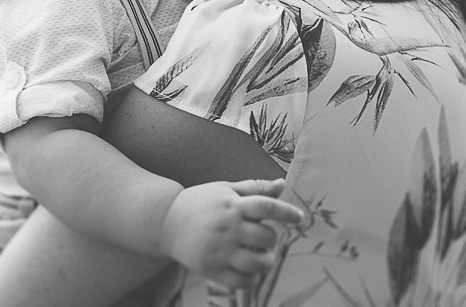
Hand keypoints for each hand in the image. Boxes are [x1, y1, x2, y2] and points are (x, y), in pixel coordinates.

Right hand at [159, 179, 305, 289]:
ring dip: (266, 260)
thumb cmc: (200, 202)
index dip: (287, 213)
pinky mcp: (212, 269)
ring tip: (261, 255)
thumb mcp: (225, 188)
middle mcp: (228, 228)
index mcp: (233, 205)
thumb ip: (255, 188)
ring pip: (257, 263)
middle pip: (265, 237)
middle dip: (272, 239)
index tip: (299, 218)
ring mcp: (220, 251)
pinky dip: (252, 278)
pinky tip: (249, 269)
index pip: (267, 207)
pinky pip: (241, 281)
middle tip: (265, 237)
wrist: (166, 222)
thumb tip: (282, 184)